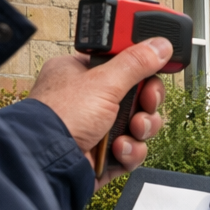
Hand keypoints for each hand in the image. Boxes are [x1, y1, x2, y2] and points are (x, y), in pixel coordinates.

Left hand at [27, 38, 170, 183]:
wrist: (49, 163)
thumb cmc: (59, 117)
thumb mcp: (103, 82)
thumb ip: (135, 62)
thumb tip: (160, 46)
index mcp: (81, 73)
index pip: (121, 61)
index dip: (142, 64)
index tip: (158, 65)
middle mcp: (89, 100)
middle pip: (137, 93)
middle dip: (147, 101)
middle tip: (146, 101)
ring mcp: (98, 128)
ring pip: (139, 122)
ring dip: (142, 127)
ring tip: (133, 129)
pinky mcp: (106, 153)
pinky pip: (133, 148)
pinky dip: (131, 150)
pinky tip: (119, 149)